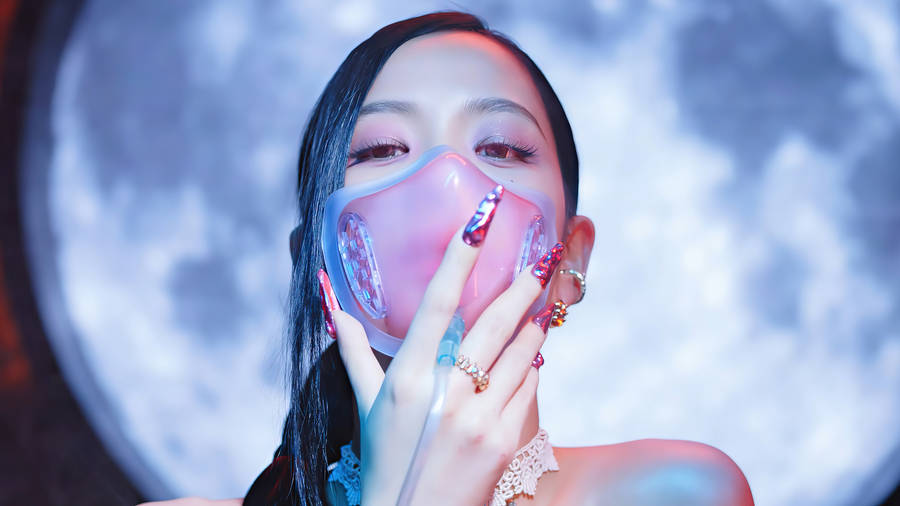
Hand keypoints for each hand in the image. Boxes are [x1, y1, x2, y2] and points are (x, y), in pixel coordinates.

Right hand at [320, 190, 562, 504]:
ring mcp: (480, 417)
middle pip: (494, 323)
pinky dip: (532, 364)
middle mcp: (446, 393)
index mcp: (408, 377)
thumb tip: (333, 303)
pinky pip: (528, 387)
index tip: (480, 221)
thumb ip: (352, 349)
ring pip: (520, 352)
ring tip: (545, 295)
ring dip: (535, 322)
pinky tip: (533, 350)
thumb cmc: (385, 461)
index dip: (460, 258)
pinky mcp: (505, 440)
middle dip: (524, 284)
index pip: (437, 303)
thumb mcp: (366, 404)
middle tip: (546, 254)